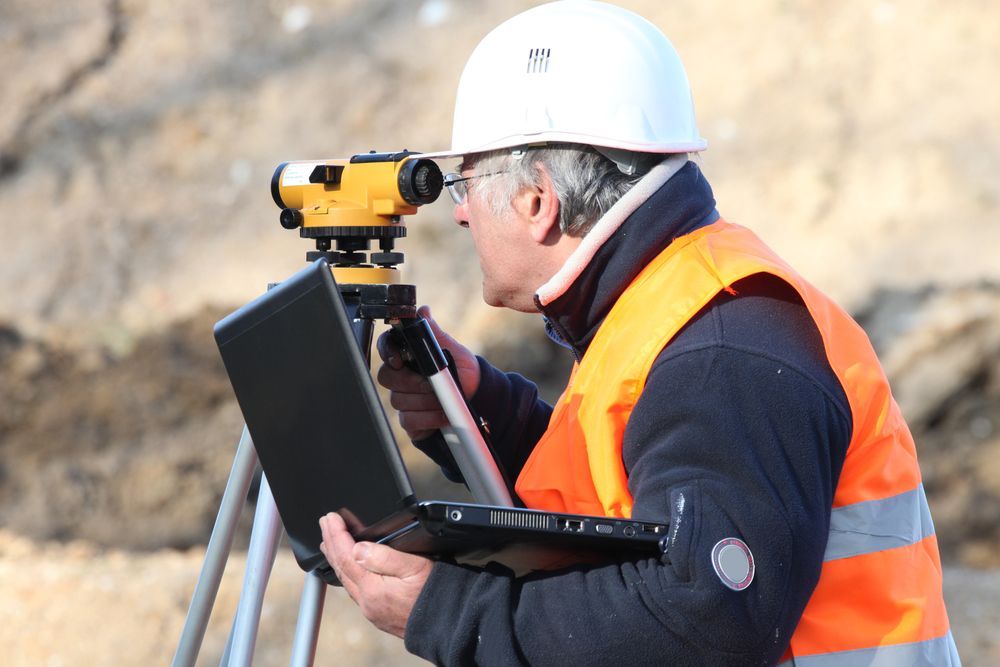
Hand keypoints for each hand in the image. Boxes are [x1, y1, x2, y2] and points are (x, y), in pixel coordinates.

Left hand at [319, 512, 432, 637]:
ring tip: (331, 544)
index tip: (330, 518)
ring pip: (347, 581)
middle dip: (331, 544)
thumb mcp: (414, 566)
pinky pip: (356, 591)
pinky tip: (351, 569)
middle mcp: (368, 602)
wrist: (450, 623)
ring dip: (338, 559)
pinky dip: (349, 573)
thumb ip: (384, 557)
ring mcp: (373, 610)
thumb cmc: (436, 593)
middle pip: (341, 569)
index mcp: (374, 589)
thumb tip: (357, 548)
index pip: (346, 556)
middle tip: (325, 525)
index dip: (336, 534)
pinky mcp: (380, 614)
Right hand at [376, 305, 480, 440]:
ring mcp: (404, 399)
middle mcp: (402, 377)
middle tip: (432, 385)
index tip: (399, 360)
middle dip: (411, 382)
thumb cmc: (464, 372)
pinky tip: (442, 415)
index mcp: (410, 356)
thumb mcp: (454, 351)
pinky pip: (408, 420)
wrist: (478, 399)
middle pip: (387, 377)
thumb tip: (423, 311)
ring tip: (443, 401)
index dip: (387, 352)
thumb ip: (436, 334)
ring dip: (424, 402)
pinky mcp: (411, 420)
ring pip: (399, 400)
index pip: (386, 347)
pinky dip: (427, 418)